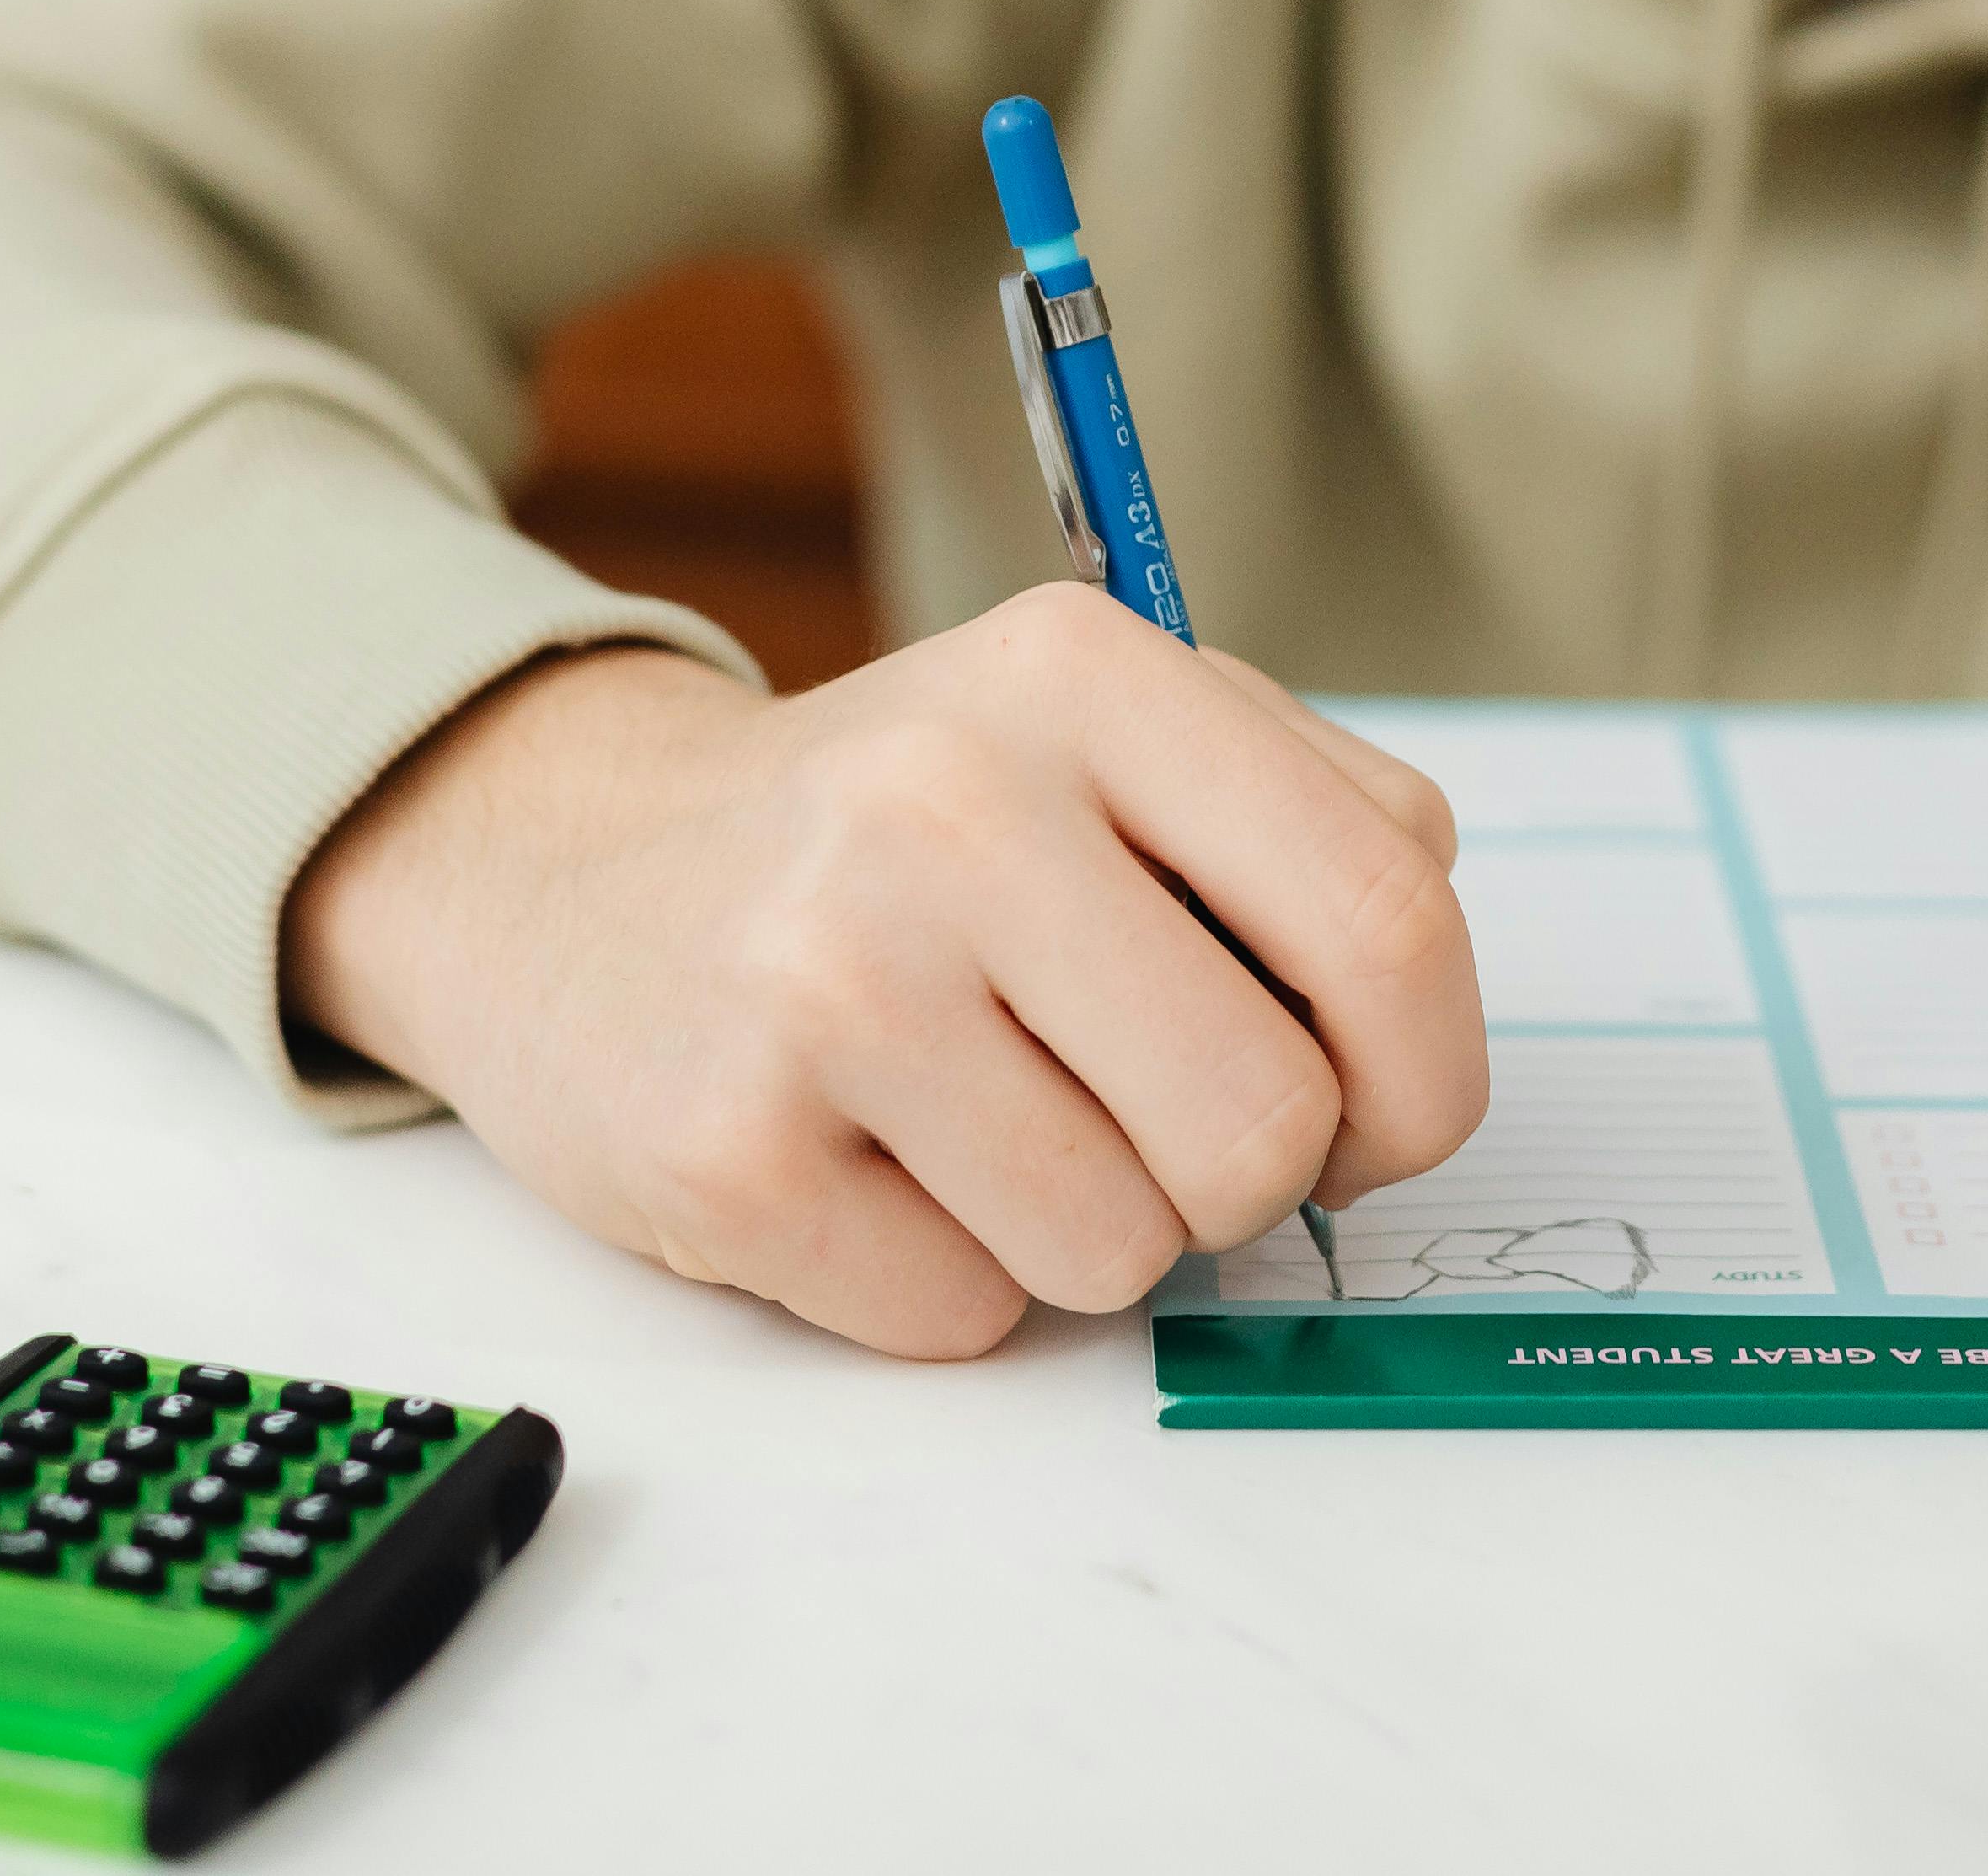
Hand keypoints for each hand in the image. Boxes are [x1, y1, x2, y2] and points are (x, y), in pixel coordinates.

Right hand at [280, 592, 1485, 1357]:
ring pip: (1126, 1247)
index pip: (1389, 915)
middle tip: (1149, 1121)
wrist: (565, 868)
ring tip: (978, 1114)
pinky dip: (945, 1275)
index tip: (1370, 1109)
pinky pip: (965, 1315)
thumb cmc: (899, 835)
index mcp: (1085, 672)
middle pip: (1269, 1122)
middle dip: (1244, 1176)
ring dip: (1088, 1229)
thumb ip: (1302, 845)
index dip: (1422, 1071)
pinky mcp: (729, 1149)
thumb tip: (1408, 1072)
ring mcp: (829, 977)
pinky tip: (864, 1155)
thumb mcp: (1103, 739)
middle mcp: (954, 802)